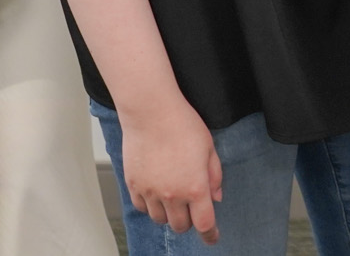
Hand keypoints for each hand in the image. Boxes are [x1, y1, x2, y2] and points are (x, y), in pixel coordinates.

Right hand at [117, 95, 222, 242]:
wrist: (152, 113)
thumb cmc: (183, 125)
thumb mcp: (209, 149)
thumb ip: (214, 176)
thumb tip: (215, 196)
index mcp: (195, 187)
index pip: (204, 223)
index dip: (210, 234)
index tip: (212, 237)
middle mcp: (172, 195)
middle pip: (181, 225)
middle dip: (189, 220)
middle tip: (192, 207)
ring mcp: (150, 192)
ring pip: (160, 219)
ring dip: (169, 214)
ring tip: (173, 196)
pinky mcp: (134, 186)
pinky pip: (142, 208)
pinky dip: (150, 206)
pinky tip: (156, 192)